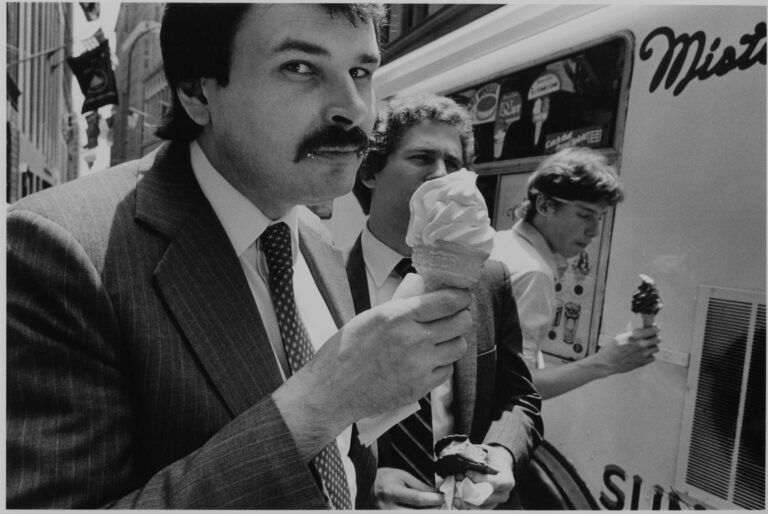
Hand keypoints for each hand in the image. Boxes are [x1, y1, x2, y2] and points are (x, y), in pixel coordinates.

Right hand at [273, 288, 471, 458]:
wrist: (332, 390)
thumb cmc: (346, 351)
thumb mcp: (370, 317)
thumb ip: (401, 306)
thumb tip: (424, 290)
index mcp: (397, 316)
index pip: (447, 301)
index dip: (462, 297)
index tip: (463, 296)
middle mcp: (413, 339)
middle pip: (461, 323)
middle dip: (462, 316)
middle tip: (456, 316)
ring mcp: (419, 365)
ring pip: (459, 347)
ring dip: (454, 340)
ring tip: (441, 339)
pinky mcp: (420, 387)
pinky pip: (447, 370)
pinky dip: (442, 364)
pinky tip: (428, 361)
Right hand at [374, 467, 443, 508]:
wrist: (365, 486)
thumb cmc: (384, 479)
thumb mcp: (402, 476)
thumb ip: (420, 486)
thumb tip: (437, 494)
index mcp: (391, 492)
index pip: (417, 499)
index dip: (433, 499)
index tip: (442, 497)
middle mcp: (387, 508)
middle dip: (433, 511)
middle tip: (442, 506)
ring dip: (426, 513)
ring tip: (433, 509)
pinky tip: (423, 511)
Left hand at [452, 445, 514, 509]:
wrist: (499, 466)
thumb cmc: (493, 458)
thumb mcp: (489, 453)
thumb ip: (478, 456)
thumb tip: (463, 456)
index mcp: (507, 481)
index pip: (494, 483)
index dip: (480, 478)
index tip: (467, 473)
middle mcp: (504, 494)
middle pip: (486, 497)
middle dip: (470, 490)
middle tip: (457, 481)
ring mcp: (496, 502)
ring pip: (481, 506)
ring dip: (466, 501)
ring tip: (455, 496)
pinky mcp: (488, 506)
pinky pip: (477, 510)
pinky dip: (466, 506)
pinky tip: (457, 501)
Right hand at [597, 325, 660, 375]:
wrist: (608, 362)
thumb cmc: (612, 349)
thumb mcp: (621, 336)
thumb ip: (633, 334)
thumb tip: (642, 331)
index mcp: (635, 336)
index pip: (653, 330)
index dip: (655, 329)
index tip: (656, 328)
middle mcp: (641, 344)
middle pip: (657, 339)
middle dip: (654, 337)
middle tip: (650, 338)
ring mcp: (643, 354)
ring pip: (656, 348)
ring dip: (652, 347)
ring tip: (646, 347)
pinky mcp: (643, 362)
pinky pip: (652, 357)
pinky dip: (649, 356)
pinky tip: (643, 354)